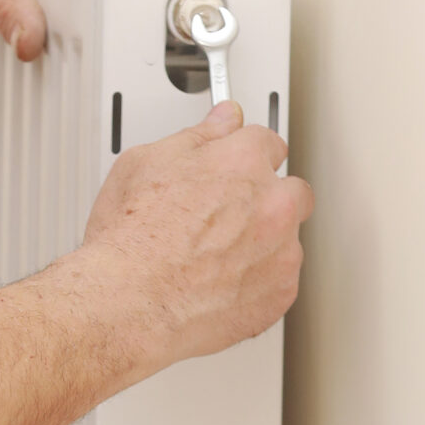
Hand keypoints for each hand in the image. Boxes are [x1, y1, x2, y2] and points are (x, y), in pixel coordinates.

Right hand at [81, 99, 310, 366]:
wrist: (131, 303)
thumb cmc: (131, 240)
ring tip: (218, 257)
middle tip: (231, 215)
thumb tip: (220, 120)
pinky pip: (281, 281)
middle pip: (292, 190)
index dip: (247, 156)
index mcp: (243, 162)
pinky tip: (223, 283)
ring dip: (265, 243)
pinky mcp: (281, 294)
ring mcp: (281, 251)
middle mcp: (272, 203)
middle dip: (269, 199)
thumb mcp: (145, 163)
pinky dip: (260, 282)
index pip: (267, 142)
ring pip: (288, 239)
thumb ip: (196, 136)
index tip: (239, 165)